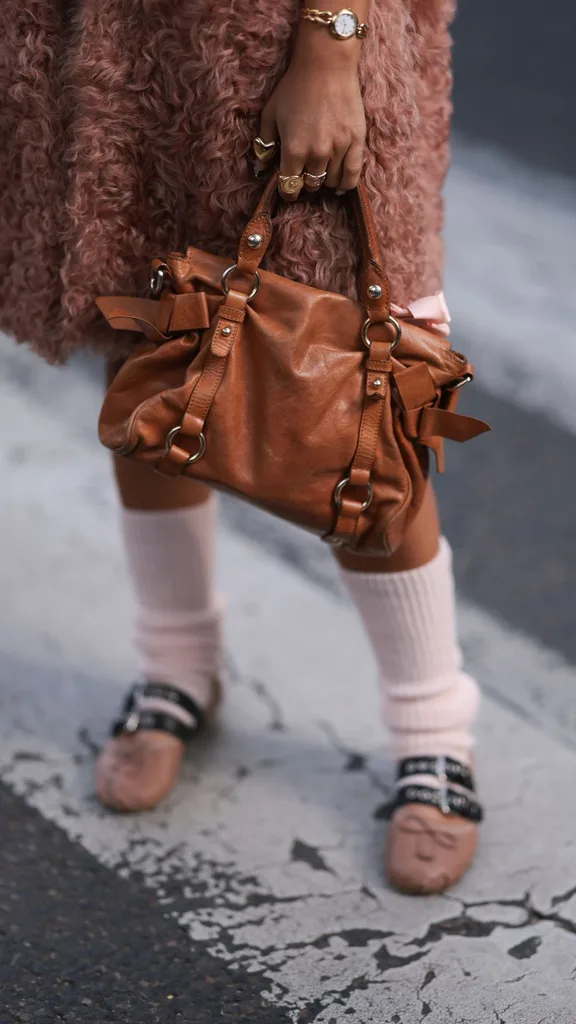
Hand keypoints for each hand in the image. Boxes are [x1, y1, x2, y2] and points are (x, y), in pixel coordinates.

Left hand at [259, 28, 365, 199]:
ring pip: (331, 181)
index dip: (287, 191)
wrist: (326, 64)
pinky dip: (346, 183)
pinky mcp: (356, 142)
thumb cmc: (295, 87)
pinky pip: (353, 174)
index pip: (289, 185)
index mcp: (293, 150)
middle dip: (306, 183)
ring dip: (324, 180)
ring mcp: (338, 149)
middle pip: (311, 184)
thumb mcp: (270, 113)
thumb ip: (264, 143)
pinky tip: (340, 185)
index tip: (287, 189)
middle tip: (305, 175)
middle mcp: (316, 154)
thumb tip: (261, 167)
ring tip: (321, 172)